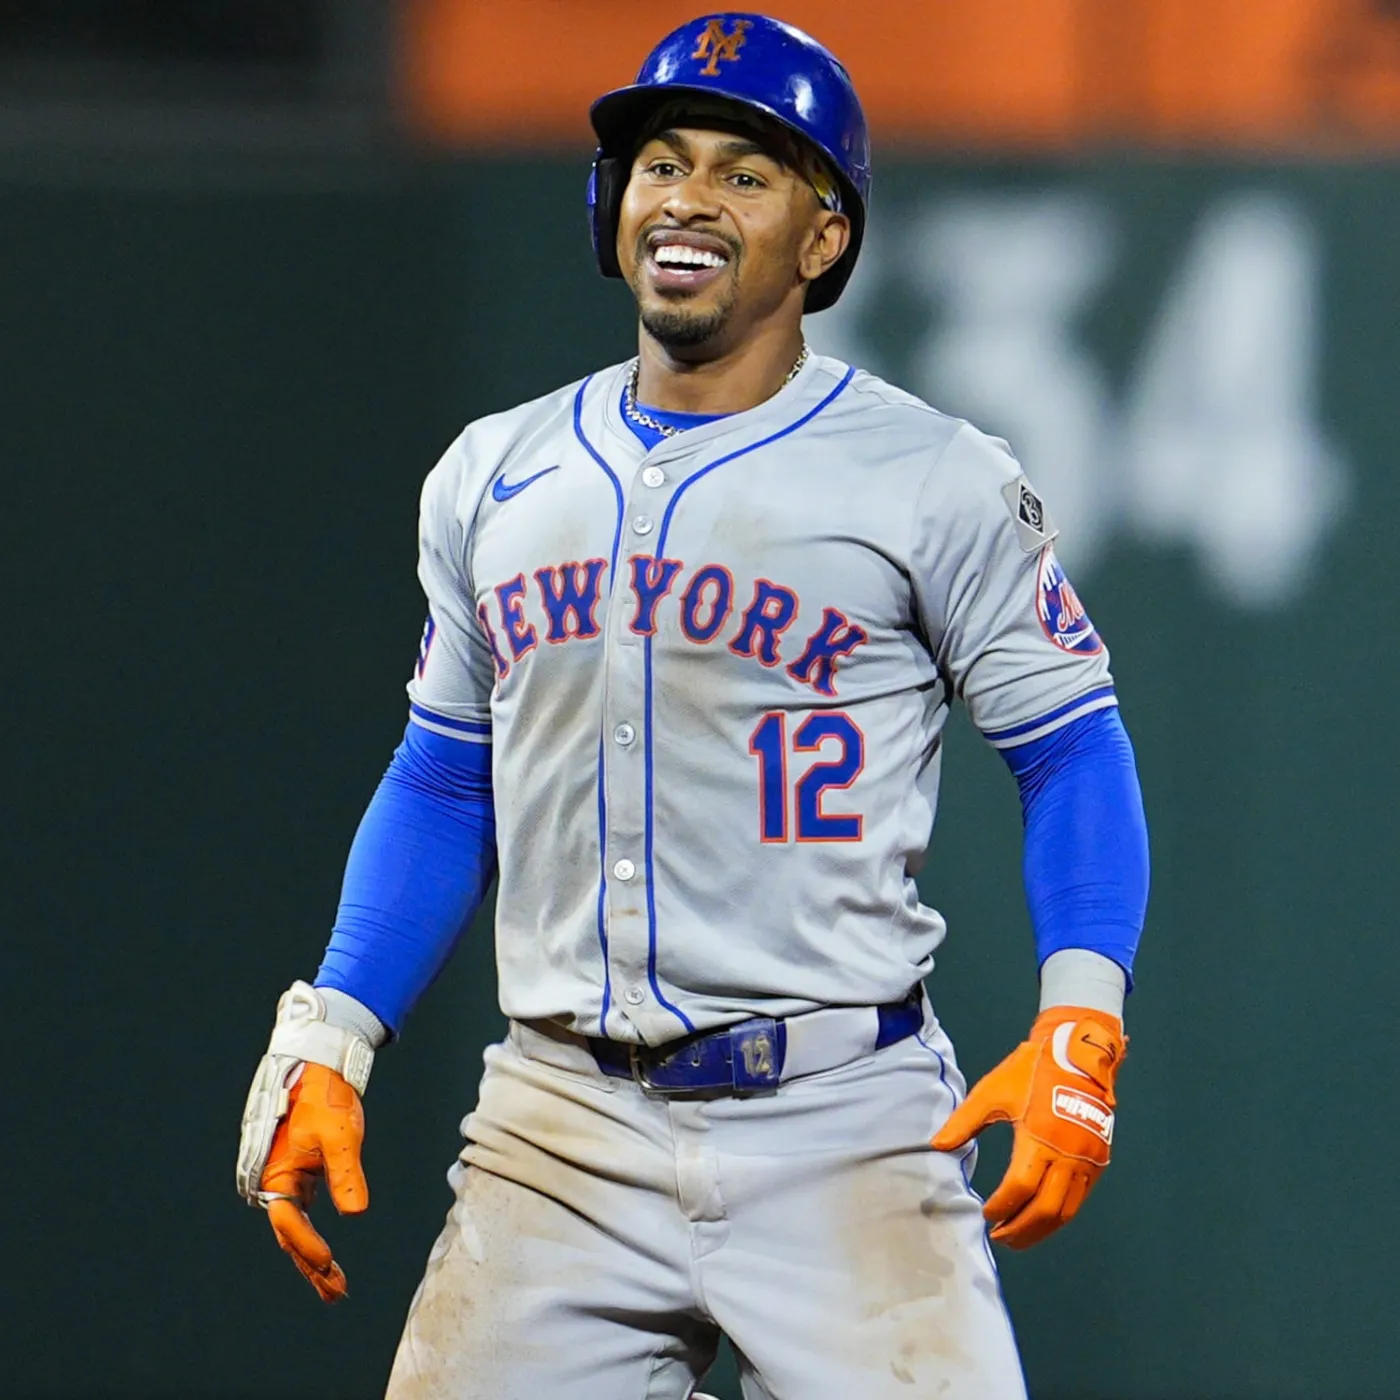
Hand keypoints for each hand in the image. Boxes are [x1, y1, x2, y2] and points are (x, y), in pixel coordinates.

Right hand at [259, 1063, 367, 1301]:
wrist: (322, 1071)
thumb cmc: (327, 1099)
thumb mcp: (340, 1136)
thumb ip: (346, 1174)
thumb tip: (356, 1212)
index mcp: (275, 1175)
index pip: (289, 1222)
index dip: (308, 1245)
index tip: (329, 1262)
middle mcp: (276, 1182)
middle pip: (291, 1235)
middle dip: (311, 1265)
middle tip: (335, 1293)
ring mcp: (287, 1180)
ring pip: (297, 1229)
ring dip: (312, 1257)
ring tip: (333, 1286)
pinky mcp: (300, 1175)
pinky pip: (303, 1215)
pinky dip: (314, 1235)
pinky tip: (326, 1257)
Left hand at [931, 1006, 1124, 1248]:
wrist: (1078, 1053)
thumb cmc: (1031, 1071)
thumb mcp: (992, 1092)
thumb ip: (964, 1122)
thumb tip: (937, 1145)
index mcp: (1039, 1139)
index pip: (1019, 1188)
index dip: (1001, 1207)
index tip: (985, 1214)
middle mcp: (1067, 1156)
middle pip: (1045, 1210)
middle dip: (1021, 1230)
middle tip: (999, 1237)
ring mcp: (1087, 1161)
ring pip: (1066, 1211)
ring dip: (1041, 1230)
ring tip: (1017, 1236)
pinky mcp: (1098, 1160)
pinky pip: (1079, 1199)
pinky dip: (1059, 1215)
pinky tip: (1041, 1218)